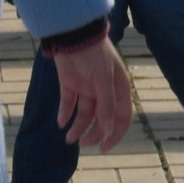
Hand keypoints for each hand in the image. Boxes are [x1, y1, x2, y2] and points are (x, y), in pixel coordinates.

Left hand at [52, 36, 134, 150]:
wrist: (72, 34)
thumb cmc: (94, 54)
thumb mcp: (103, 79)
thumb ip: (107, 105)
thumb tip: (109, 130)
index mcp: (118, 89)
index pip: (122, 117)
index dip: (115, 134)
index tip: (104, 148)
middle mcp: (104, 91)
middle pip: (102, 120)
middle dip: (93, 133)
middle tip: (81, 143)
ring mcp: (87, 88)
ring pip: (84, 115)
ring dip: (77, 127)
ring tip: (68, 138)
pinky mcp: (70, 84)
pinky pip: (69, 104)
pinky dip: (65, 114)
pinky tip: (61, 122)